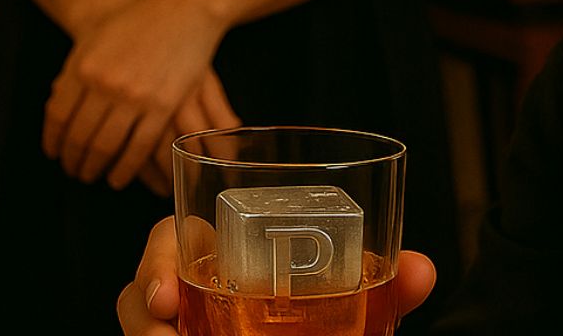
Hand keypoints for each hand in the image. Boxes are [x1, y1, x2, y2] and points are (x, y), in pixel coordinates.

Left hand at [43, 0, 237, 189]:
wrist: (184, 7)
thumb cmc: (136, 23)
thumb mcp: (95, 43)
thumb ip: (73, 78)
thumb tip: (56, 117)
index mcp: (84, 68)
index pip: (58, 118)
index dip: (53, 142)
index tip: (54, 154)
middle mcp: (106, 85)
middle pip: (80, 137)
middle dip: (73, 160)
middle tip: (73, 171)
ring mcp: (136, 96)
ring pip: (107, 147)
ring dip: (96, 168)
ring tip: (93, 175)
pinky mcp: (164, 104)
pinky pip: (140, 146)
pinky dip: (126, 168)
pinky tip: (119, 177)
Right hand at [117, 218, 437, 333]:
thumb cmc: (329, 311)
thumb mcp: (355, 297)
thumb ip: (388, 284)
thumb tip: (421, 272)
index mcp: (225, 253)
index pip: (171, 238)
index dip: (158, 261)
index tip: (167, 297)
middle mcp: (193, 292)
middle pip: (140, 295)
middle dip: (143, 314)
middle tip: (166, 335)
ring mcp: (184, 324)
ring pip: (142, 329)